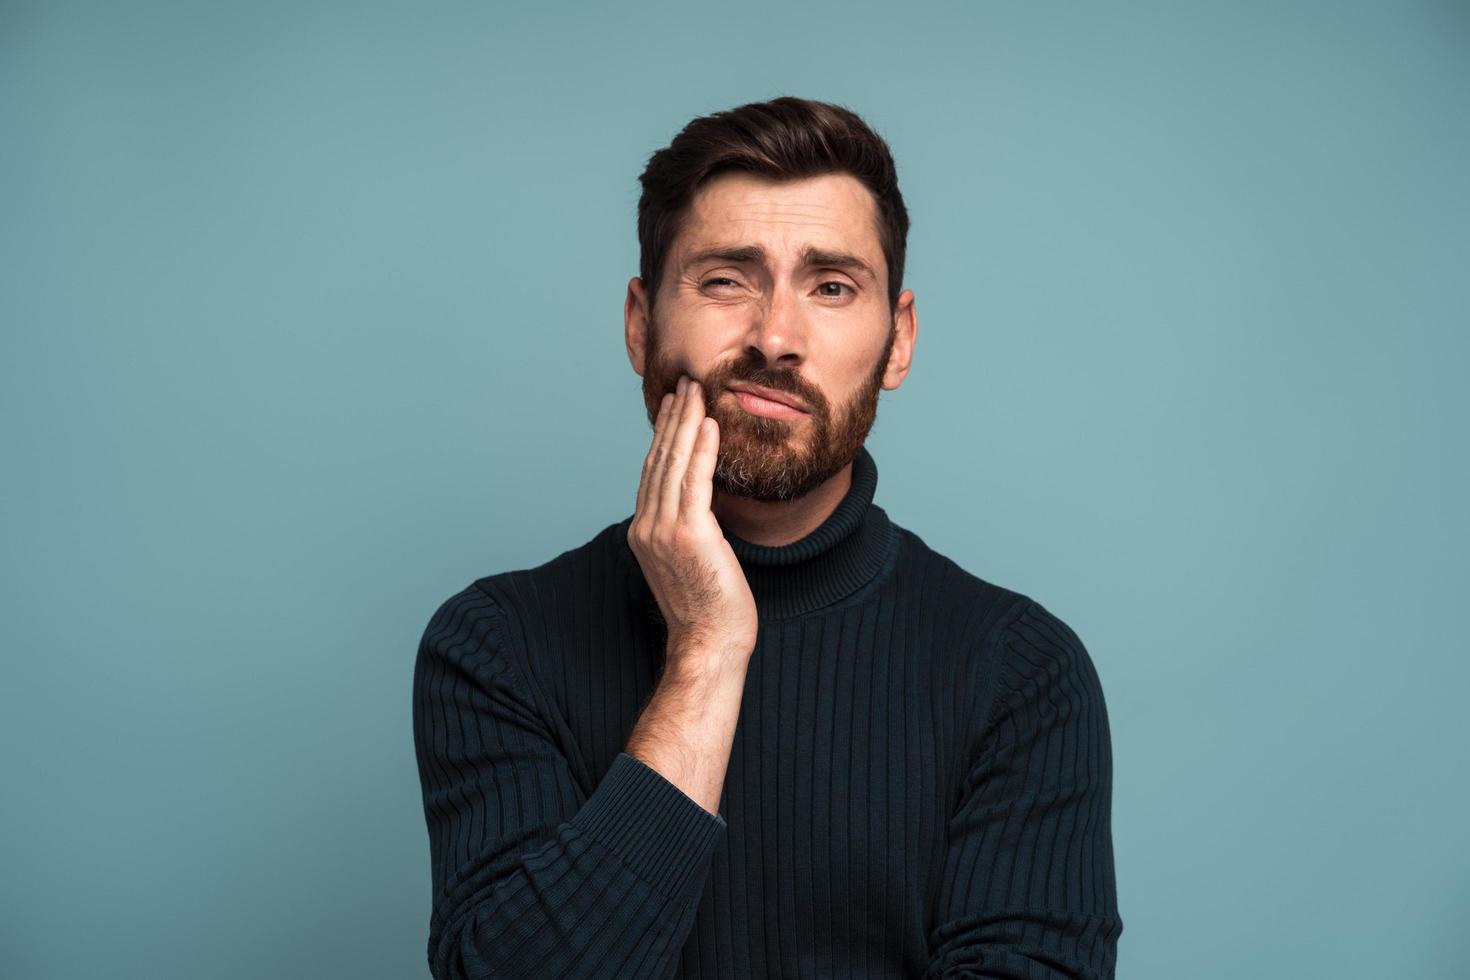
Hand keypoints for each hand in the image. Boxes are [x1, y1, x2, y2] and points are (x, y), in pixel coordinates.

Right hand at [627, 375, 757, 662]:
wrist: (709, 643)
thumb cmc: (709, 610)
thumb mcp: (691, 561)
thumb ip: (688, 529)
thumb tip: (702, 506)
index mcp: (644, 532)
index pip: (653, 472)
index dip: (664, 435)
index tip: (675, 406)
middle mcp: (646, 527)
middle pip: (659, 460)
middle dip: (673, 418)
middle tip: (686, 383)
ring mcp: (663, 530)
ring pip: (673, 463)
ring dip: (687, 423)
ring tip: (698, 391)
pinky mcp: (688, 534)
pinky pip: (694, 480)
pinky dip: (700, 448)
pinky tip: (710, 423)